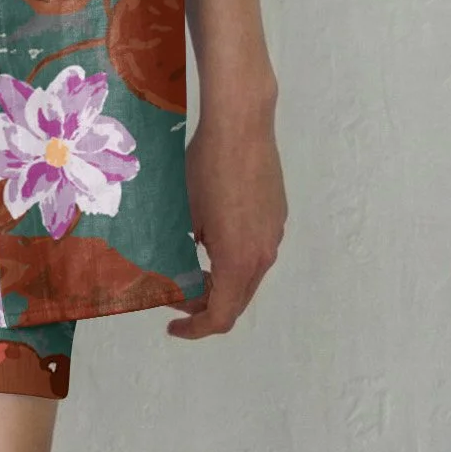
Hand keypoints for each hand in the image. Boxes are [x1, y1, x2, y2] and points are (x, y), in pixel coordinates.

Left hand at [164, 95, 286, 339]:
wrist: (241, 123)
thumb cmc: (205, 166)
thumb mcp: (184, 213)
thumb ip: (183, 253)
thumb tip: (177, 272)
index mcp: (239, 260)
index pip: (222, 315)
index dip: (196, 329)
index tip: (173, 325)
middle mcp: (264, 253)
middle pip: (237, 299)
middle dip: (206, 305)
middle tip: (177, 295)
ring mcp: (274, 233)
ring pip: (248, 274)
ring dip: (221, 280)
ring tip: (190, 264)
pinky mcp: (277, 214)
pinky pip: (256, 249)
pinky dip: (234, 257)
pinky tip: (212, 234)